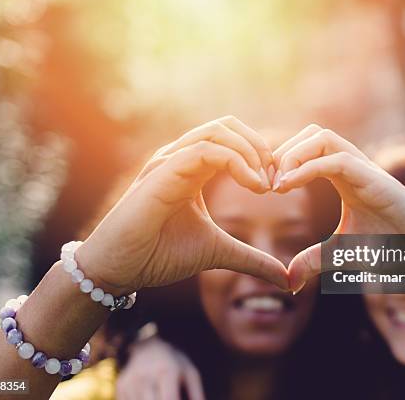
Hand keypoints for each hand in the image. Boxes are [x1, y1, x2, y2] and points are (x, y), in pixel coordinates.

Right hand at [76, 116, 287, 294]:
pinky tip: (252, 185)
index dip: (260, 156)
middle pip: (227, 126)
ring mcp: (170, 162)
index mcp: (193, 170)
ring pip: (218, 131)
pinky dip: (235, 161)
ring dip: (250, 152)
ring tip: (264, 184)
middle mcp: (181, 159)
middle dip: (259, 146)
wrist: (120, 270)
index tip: (277, 186)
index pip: (232, 140)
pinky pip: (205, 151)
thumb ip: (251, 259)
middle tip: (275, 178)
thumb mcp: (218, 253)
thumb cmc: (159, 255)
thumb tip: (285, 279)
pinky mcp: (162, 172)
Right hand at [117, 337, 203, 399]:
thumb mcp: (190, 372)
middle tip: (170, 397)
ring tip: (159, 394)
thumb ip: (196, 394)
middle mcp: (145, 377)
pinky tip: (149, 395)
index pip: (169, 399)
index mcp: (166, 372)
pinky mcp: (120, 388)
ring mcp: (130, 383)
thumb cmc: (173, 362)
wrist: (146, 346)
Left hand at [272, 124, 404, 291]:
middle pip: (312, 133)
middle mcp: (354, 165)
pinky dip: (307, 167)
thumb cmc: (395, 248)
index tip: (264, 187)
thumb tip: (289, 280)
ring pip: (322, 136)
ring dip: (293, 154)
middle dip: (283, 151)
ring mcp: (366, 169)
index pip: (308, 149)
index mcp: (345, 176)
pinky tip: (288, 186)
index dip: (282, 161)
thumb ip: (315, 260)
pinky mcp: (376, 179)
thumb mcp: (343, 253)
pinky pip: (337, 160)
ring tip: (276, 183)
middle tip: (266, 182)